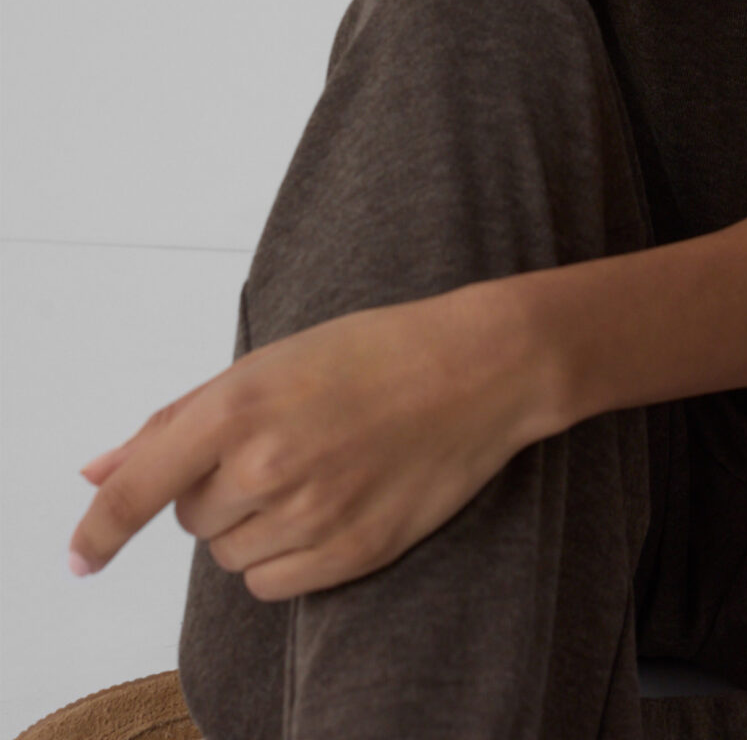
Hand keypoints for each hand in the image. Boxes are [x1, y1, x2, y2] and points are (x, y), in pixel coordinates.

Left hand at [69, 279, 555, 600]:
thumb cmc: (375, 351)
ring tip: (314, 469)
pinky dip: (284, 555)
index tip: (78, 557)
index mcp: (241, 406)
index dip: (97, 529)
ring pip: (231, 554)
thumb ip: (176, 419)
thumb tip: (94, 470)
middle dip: (218, 486)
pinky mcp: (353, 552)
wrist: (479, 368)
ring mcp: (313, 514)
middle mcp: (268, 465)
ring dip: (251, 523)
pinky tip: (328, 505)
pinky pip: (273, 584)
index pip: (138, 487)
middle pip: (192, 516)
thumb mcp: (269, 363)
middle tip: (283, 441)